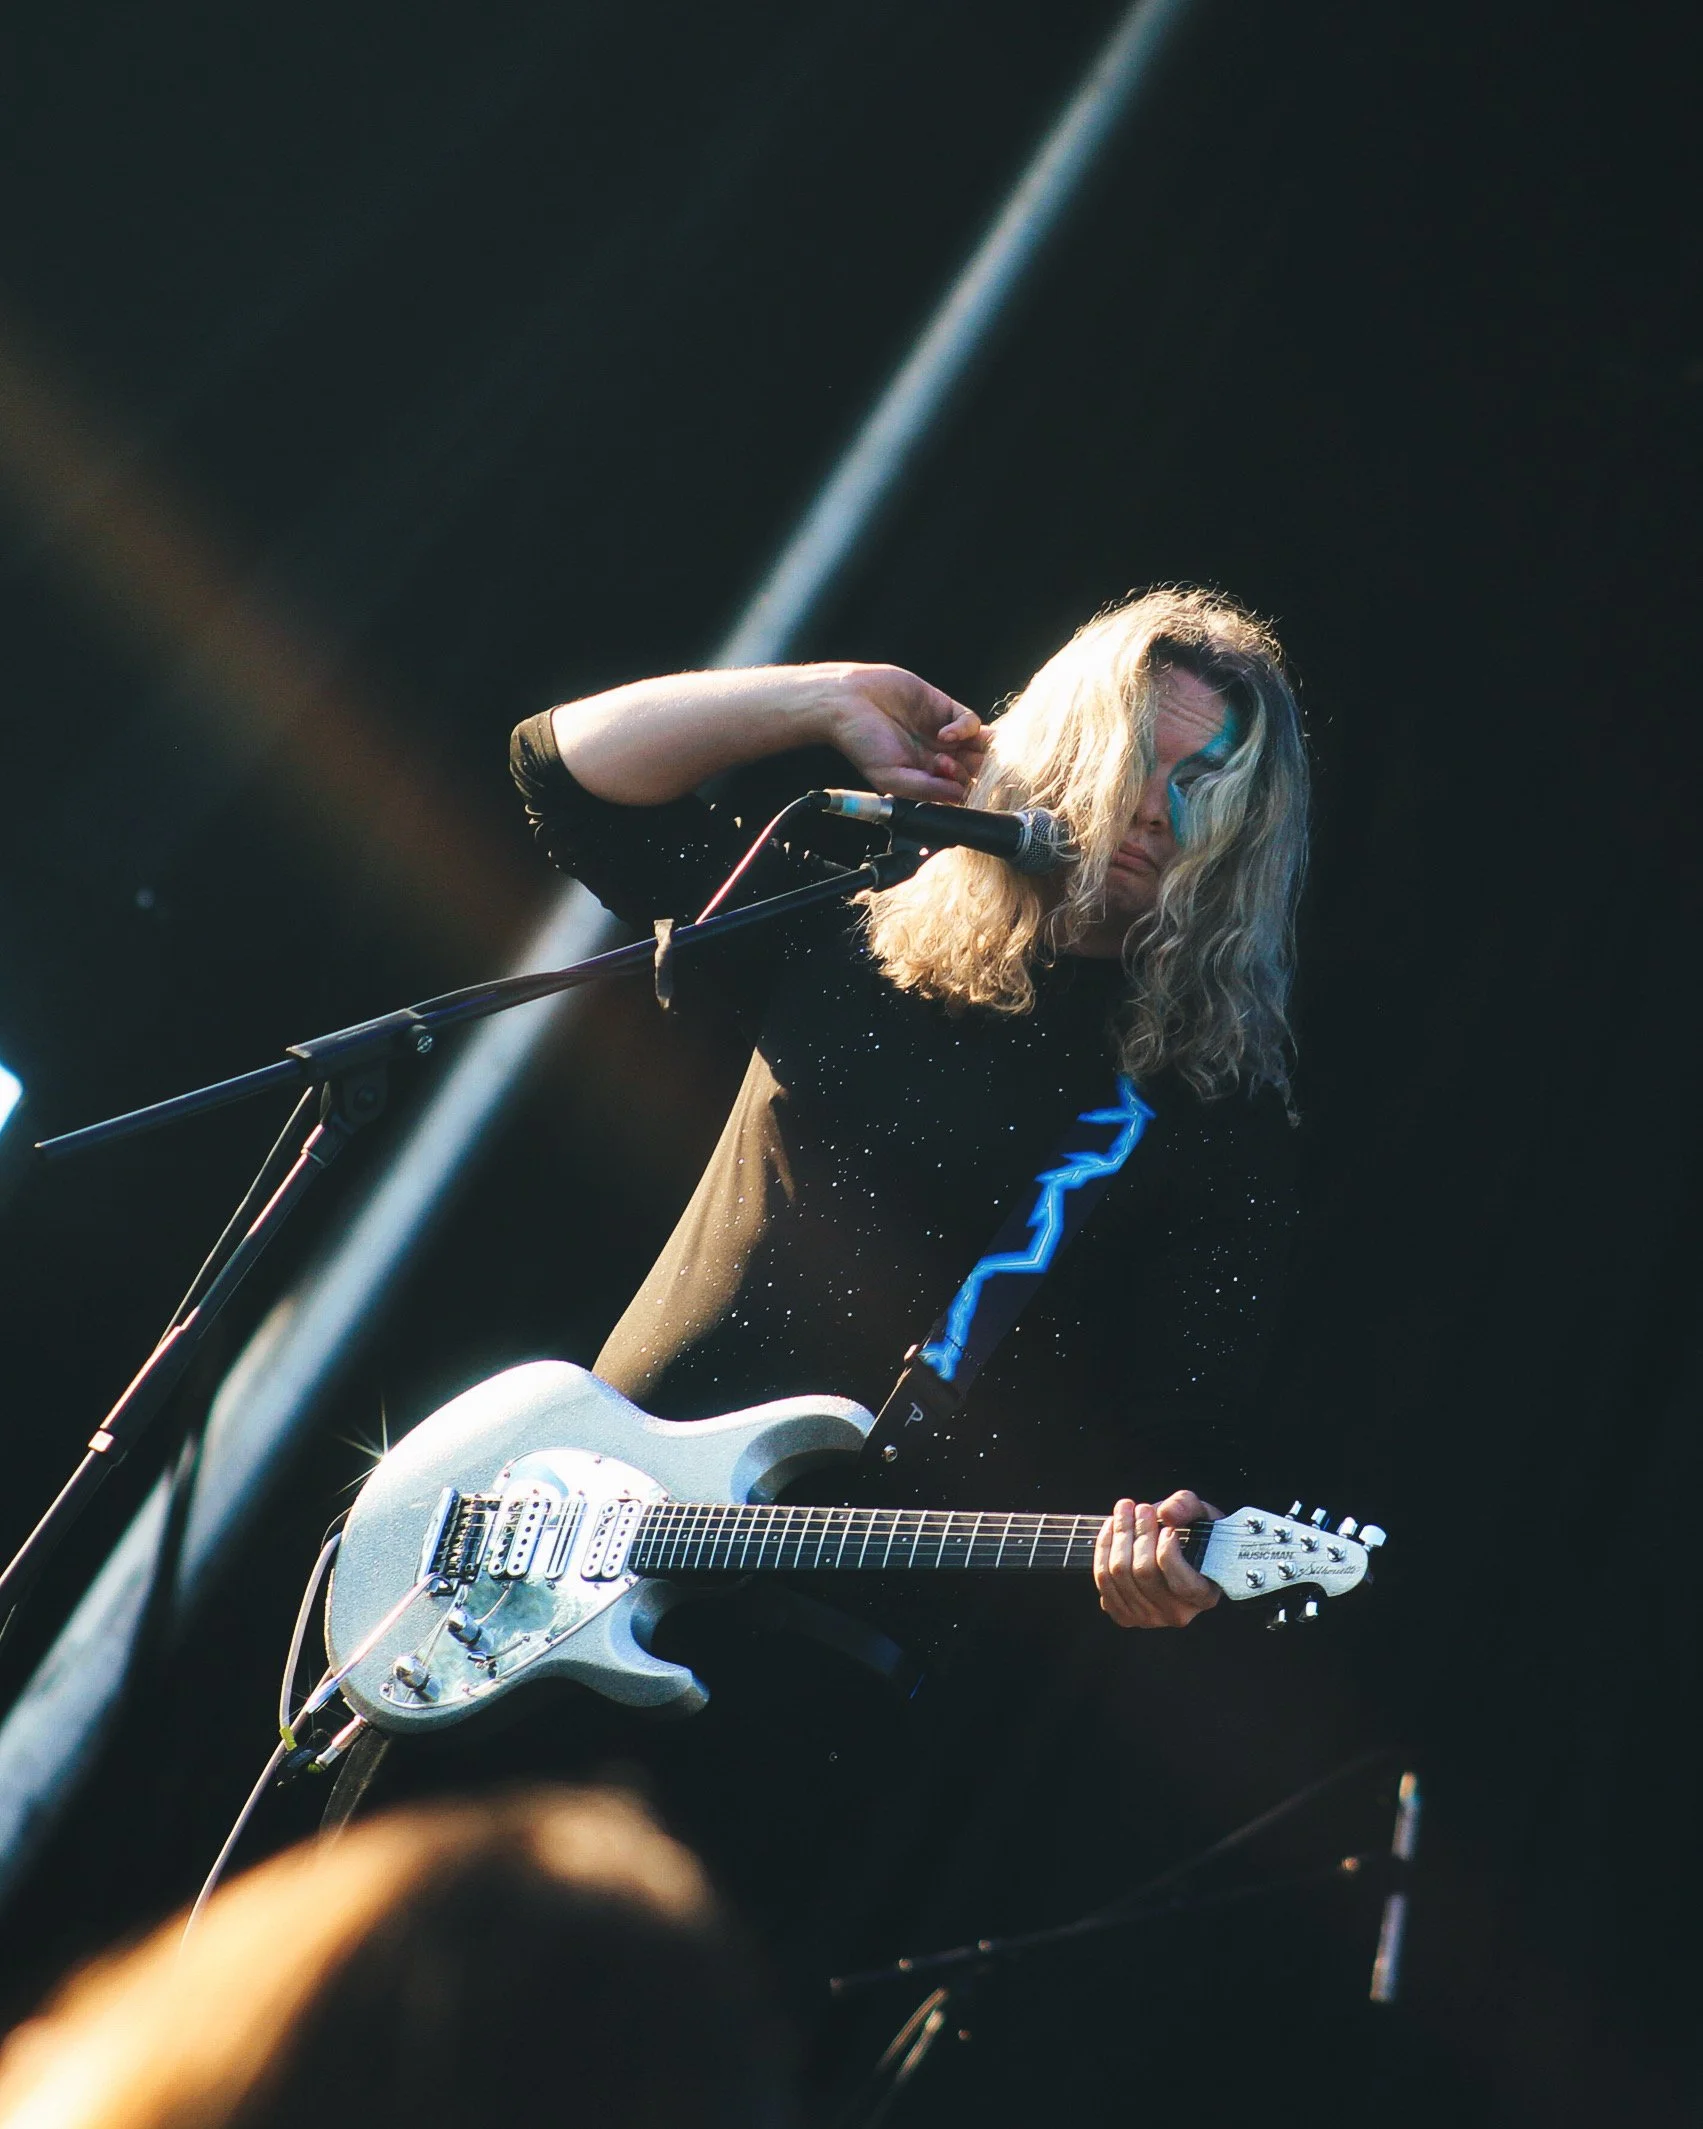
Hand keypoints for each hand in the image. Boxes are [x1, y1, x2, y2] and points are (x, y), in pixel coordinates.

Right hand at [821, 662, 987, 803]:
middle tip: (962, 767)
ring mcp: (944, 733)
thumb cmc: (861, 742)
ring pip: (979, 745)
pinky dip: (965, 728)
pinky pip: (970, 722)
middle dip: (978, 770)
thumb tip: (959, 797)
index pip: (960, 790)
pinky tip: (945, 733)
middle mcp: (938, 756)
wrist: (847, 702)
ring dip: (979, 750)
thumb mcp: (891, 778)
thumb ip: (927, 790)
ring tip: (960, 752)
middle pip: (976, 768)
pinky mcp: (945, 708)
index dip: (965, 789)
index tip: (953, 784)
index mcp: (925, 778)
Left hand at [1093, 1491, 1222, 1628]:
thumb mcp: (1201, 1514)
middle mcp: (1177, 1613)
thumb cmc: (1194, 1534)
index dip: (1169, 1552)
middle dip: (1139, 1532)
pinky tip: (1112, 1528)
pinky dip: (1104, 1548)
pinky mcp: (1123, 1614)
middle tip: (1142, 1507)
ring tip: (1125, 1510)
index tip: (1167, 1527)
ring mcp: (1148, 1618)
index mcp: (1203, 1596)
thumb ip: (1187, 1507)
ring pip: (1120, 1573)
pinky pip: (1103, 1580)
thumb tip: (1166, 1514)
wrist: (1176, 1553)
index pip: (1182, 1583)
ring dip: (1119, 1533)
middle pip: (1144, 1572)